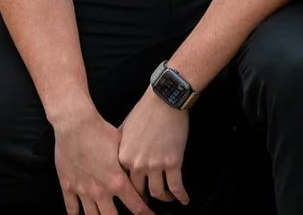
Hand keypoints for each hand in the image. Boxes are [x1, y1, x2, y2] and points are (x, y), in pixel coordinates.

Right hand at [52, 107, 150, 214]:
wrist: (75, 124)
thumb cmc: (100, 131)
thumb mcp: (123, 146)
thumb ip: (130, 164)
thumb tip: (140, 169)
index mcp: (117, 182)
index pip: (136, 206)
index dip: (146, 214)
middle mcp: (100, 191)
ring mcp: (82, 191)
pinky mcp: (68, 186)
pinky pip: (72, 208)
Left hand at [115, 90, 191, 206]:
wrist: (164, 100)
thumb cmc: (144, 111)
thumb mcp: (124, 129)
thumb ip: (119, 146)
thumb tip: (117, 157)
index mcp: (123, 157)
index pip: (124, 182)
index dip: (129, 190)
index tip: (134, 194)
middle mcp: (137, 165)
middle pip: (140, 192)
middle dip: (145, 200)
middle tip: (149, 202)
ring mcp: (155, 165)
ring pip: (158, 193)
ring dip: (164, 198)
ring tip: (168, 198)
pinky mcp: (173, 162)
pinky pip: (177, 187)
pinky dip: (181, 196)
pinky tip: (184, 200)